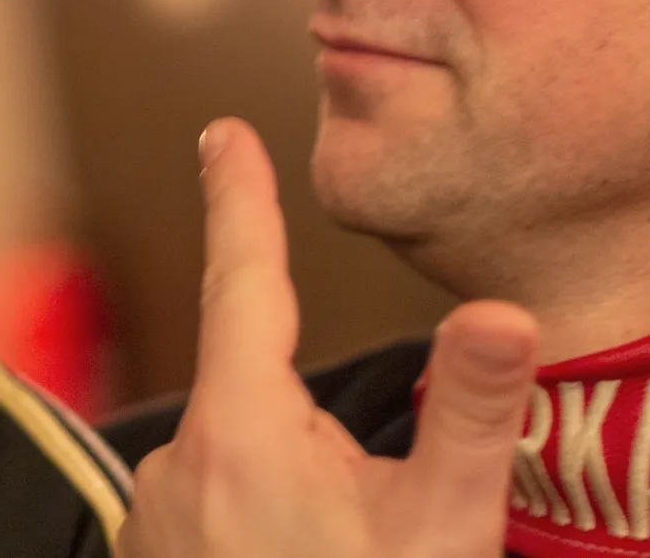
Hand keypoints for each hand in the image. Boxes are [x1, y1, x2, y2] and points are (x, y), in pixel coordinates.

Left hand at [117, 120, 536, 557]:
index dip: (240, 201)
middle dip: (308, 421)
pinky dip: (245, 520)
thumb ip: (471, 414)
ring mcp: (150, 518)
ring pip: (232, 455)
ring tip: (332, 551)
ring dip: (281, 482)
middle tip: (360, 517)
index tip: (224, 134)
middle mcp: (176, 464)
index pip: (242, 281)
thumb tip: (498, 313)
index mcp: (243, 431)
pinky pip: (201, 508)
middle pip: (252, 388)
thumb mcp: (442, 529)